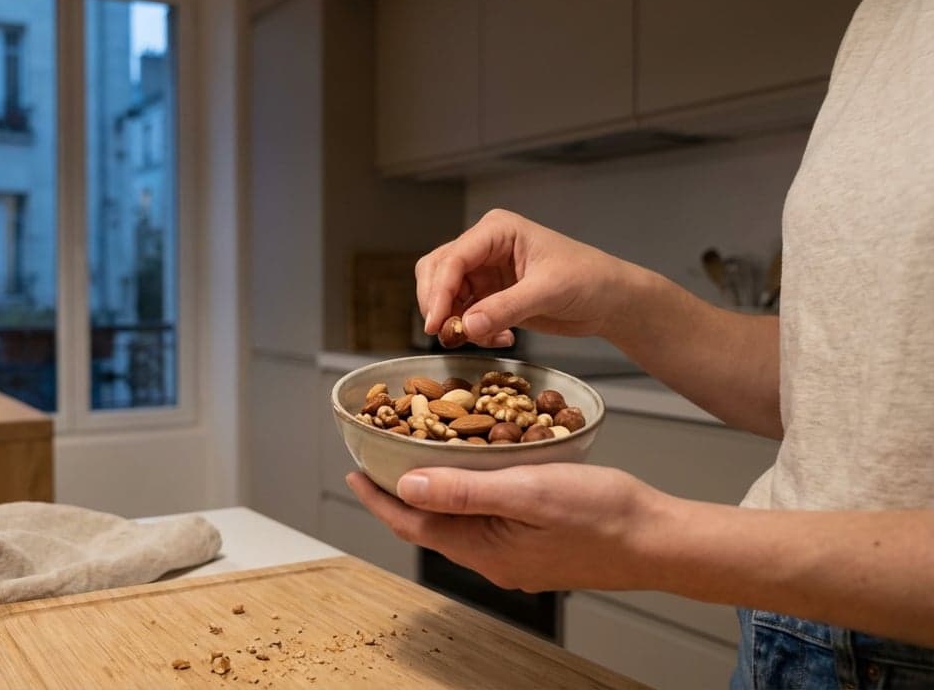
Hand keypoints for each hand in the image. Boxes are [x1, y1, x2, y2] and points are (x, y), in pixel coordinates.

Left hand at [346, 465, 668, 591]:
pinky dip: (467, 492)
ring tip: (417, 455)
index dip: (379, 497)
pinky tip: (473, 468)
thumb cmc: (604, 514)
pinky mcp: (535, 545)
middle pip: (431, 523)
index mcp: (485, 550)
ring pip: (458, 520)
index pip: (413, 523)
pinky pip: (486, 518)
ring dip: (435, 490)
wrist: (660, 539)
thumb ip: (465, 490)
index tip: (354, 471)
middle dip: (401, 491)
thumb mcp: (528, 490)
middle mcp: (494, 559)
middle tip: (380, 455)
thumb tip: (406, 486)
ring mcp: (515, 555)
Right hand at [416, 209, 640, 346]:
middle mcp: (484, 247)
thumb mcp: (548, 291)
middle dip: (438, 304)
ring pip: (446, 295)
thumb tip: (466, 326)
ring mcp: (485, 272)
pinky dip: (473, 331)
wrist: (610, 300)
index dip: (439, 291)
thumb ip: (505, 308)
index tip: (436, 323)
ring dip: (456, 321)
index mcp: (497, 230)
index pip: (453, 258)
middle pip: (437, 271)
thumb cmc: (589, 280)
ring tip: (484, 338)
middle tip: (447, 334)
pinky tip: (501, 338)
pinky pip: (464, 314)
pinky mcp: (490, 295)